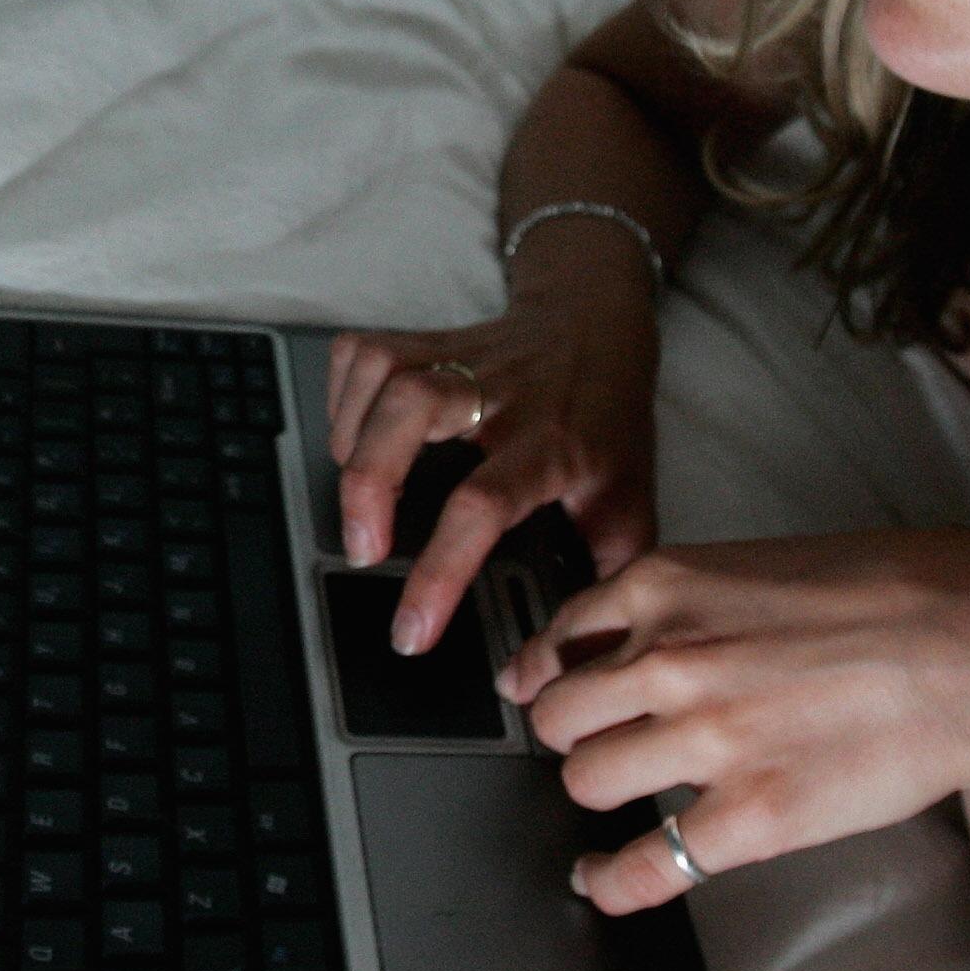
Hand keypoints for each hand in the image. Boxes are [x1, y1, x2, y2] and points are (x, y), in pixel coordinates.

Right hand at [327, 288, 657, 653]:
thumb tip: (581, 649)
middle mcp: (498, 395)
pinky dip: (341, 398)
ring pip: (383, 371)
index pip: (482, 505)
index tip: (412, 628)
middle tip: (362, 550)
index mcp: (548, 444)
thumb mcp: (628, 498)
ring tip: (357, 498)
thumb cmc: (606, 417)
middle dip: (368, 481)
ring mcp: (457, 358)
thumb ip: (608, 574)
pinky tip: (353, 438)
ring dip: (351, 438)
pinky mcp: (425, 337)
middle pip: (413, 407)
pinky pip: (362, 353)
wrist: (597, 321)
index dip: (439, 571)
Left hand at [499, 529, 969, 913]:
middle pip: (556, 718)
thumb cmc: (887, 598)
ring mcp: (707, 742)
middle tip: (607, 743)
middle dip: (576, 733)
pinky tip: (602, 880)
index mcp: (666, 588)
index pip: (559, 640)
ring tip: (631, 795)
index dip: (557, 674)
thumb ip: (679, 599)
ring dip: (601, 791)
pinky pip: (642, 867)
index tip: (556, 694)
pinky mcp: (751, 816)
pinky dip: (610, 882)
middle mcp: (670, 660)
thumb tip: (610, 633)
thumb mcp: (758, 564)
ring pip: (585, 782)